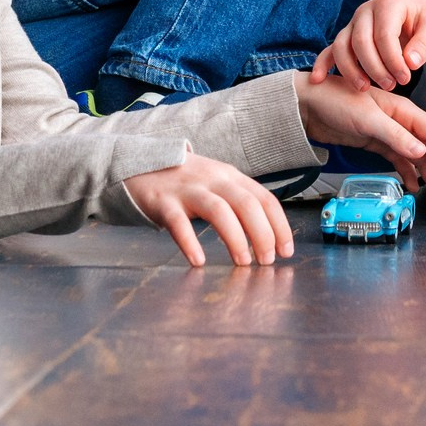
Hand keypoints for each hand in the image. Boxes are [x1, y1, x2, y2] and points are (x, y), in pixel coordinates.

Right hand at [122, 153, 293, 266]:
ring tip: (243, 263)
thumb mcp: (217, 183)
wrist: (140, 162)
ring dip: (235, 238)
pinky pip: (179, 223)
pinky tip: (198, 260)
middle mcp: (214, 180)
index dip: (279, 226)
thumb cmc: (185, 181)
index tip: (286, 251)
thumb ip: (238, 202)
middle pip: (247, 204)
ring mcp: (188, 189)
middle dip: (263, 234)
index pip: (264, 199)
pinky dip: (190, 242)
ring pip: (219, 211)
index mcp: (231, 177)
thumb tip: (266, 236)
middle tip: (267, 262)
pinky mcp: (163, 201)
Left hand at [295, 76, 425, 204]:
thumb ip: (395, 136)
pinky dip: (408, 174)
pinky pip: (399, 160)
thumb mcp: (367, 119)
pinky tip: (413, 186)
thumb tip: (422, 155)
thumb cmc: (334, 101)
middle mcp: (400, 122)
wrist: (306, 103)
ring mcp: (388, 133)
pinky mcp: (375, 143)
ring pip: (417, 158)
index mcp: (404, 111)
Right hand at [311, 0, 425, 91]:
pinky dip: (323, 64)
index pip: (384, 35)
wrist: (415, 10)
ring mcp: (353, 23)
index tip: (405, 78)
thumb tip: (410, 63)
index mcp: (387, 5)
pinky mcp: (346, 35)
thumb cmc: (425, 19)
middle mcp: (365, 11)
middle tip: (391, 85)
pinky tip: (318, 80)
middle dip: (374, 68)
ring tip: (365, 88)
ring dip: (350, 70)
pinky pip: (330, 49)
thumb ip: (424, 44)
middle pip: (360, 42)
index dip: (393, 60)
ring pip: (341, 46)